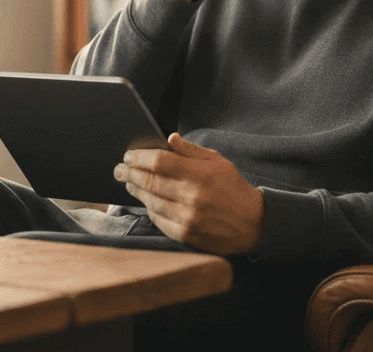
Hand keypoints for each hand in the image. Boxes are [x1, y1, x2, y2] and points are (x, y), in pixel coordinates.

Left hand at [114, 132, 264, 255]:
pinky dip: (149, 208)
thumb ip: (191, 150)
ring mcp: (186, 218)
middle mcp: (191, 197)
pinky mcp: (184, 235)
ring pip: (150, 201)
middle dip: (130, 173)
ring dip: (136, 190)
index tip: (129, 154)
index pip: (160, 162)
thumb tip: (169, 138)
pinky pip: (158, 219)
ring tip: (129, 182)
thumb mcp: (217, 162)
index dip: (140, 157)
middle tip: (120, 168)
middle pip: (150, 181)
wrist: (252, 224)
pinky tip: (145, 200)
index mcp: (200, 174)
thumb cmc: (233, 188)